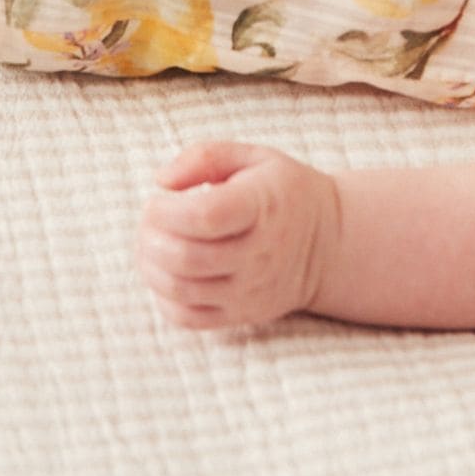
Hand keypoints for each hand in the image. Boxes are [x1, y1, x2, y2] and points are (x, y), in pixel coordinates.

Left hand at [138, 140, 337, 330]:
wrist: (327, 243)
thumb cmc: (281, 191)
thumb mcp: (253, 157)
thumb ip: (206, 157)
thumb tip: (162, 180)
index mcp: (262, 206)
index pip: (207, 217)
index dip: (167, 211)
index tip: (157, 201)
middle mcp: (259, 254)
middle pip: (188, 258)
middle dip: (151, 238)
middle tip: (147, 221)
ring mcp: (251, 291)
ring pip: (183, 290)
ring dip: (151, 267)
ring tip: (149, 245)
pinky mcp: (242, 316)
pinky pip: (189, 318)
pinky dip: (163, 298)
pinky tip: (163, 274)